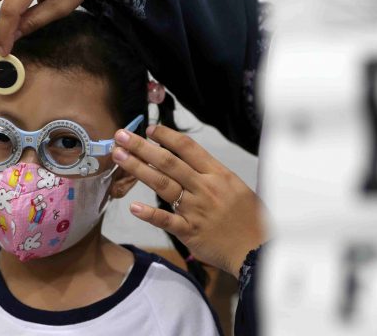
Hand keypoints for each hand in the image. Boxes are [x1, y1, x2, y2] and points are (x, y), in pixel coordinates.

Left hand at [112, 125, 266, 277]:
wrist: (257, 248)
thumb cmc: (249, 217)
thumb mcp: (235, 186)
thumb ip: (211, 175)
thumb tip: (188, 162)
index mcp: (218, 174)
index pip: (188, 148)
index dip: (167, 136)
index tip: (150, 129)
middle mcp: (205, 188)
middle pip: (169, 162)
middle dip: (142, 147)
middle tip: (121, 136)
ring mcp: (196, 209)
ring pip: (163, 184)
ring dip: (138, 169)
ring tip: (120, 157)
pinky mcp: (190, 231)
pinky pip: (166, 220)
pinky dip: (149, 214)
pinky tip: (133, 207)